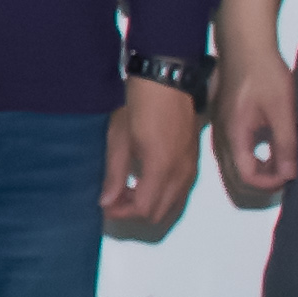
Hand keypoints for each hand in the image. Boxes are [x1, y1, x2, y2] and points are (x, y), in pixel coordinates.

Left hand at [101, 77, 201, 229]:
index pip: (143, 209)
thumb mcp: (119, 139)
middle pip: (158, 213)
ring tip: (126, 191)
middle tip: (113, 199)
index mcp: (161, 170)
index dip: (121, 212)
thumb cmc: (139, 106)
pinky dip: (161, 196)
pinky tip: (143, 180)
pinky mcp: (193, 162)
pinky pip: (179, 192)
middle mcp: (181, 175)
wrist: (166, 83)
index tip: (104, 206)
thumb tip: (106, 202)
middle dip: (133, 212)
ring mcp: (191, 169)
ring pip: (171, 205)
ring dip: (149, 205)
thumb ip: (114, 174)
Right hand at [213, 43, 297, 200]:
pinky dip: (250, 157)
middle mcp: (223, 136)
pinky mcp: (224, 120)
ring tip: (281, 162)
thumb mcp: (282, 110)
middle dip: (263, 181)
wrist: (245, 44)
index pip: (247, 176)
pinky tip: (267, 146)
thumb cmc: (265, 74)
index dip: (270, 183)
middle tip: (287, 172)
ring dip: (256, 170)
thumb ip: (285, 144)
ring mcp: (220, 128)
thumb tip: (289, 174)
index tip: (291, 174)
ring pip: (233, 164)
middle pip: (237, 176)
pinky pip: (233, 150)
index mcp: (235, 135)